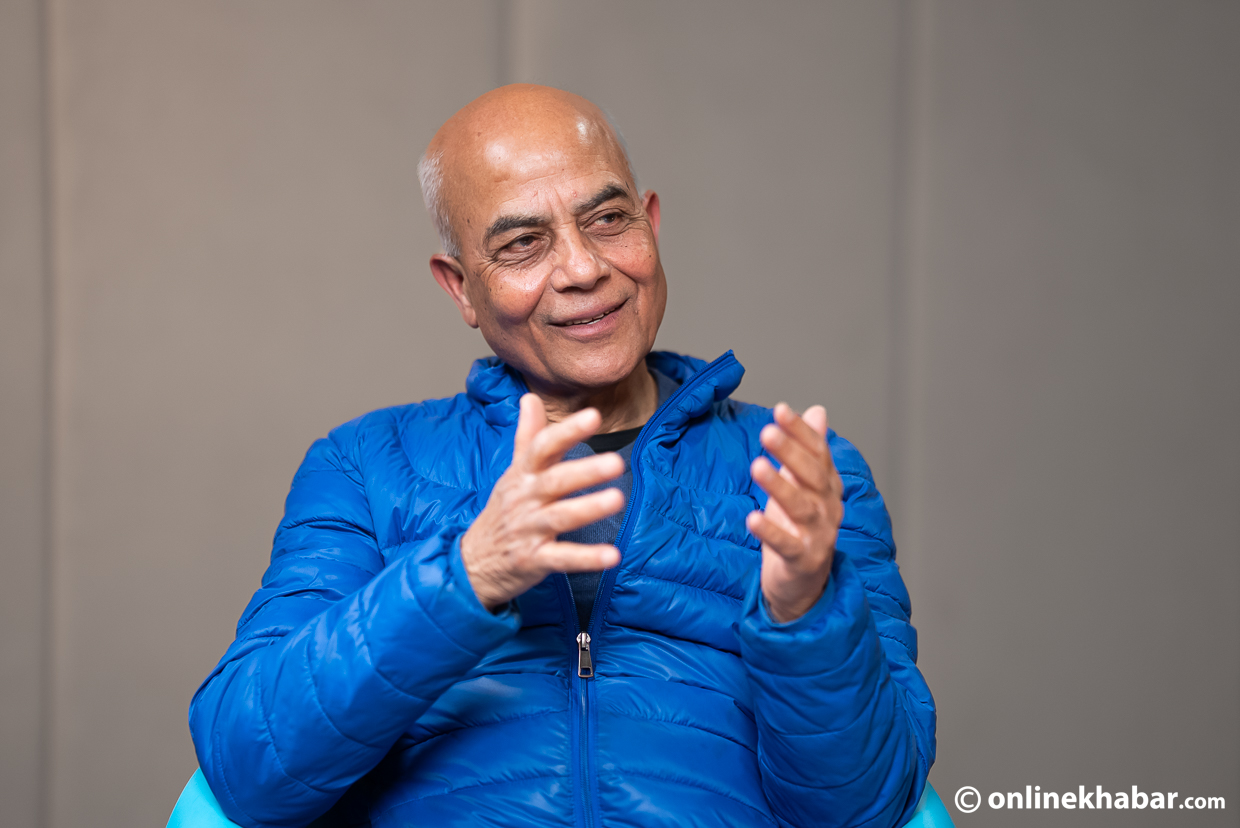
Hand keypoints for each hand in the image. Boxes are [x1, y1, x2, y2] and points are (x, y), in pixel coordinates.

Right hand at [461, 393, 624, 610]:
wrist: (473, 564)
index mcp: (522, 475)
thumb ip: (528, 436)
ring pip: (560, 517)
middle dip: (584, 470)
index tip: (593, 416)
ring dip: (588, 508)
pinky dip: (587, 558)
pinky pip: (562, 558)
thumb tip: (530, 397)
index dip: (567, 431)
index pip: (542, 447)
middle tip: (616, 462)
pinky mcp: (534, 560)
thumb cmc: (503, 512)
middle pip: (554, 481)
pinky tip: (611, 555)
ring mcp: (529, 530)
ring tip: (617, 499)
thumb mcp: (513, 473)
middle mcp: (525, 499)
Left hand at [747, 403, 843, 622]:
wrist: (804, 582)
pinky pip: (787, 544)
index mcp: (827, 486)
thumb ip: (809, 449)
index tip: (781, 410)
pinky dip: (770, 531)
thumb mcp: (803, 484)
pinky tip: (751, 518)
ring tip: (757, 466)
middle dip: (791, 452)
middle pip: (812, 476)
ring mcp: (819, 534)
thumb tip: (817, 410)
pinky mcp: (804, 560)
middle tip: (767, 432)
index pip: (818, 453)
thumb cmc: (799, 526)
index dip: (801, 431)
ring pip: (801, 507)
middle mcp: (828, 507)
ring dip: (779, 486)